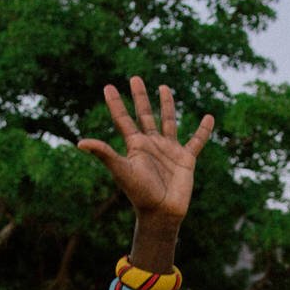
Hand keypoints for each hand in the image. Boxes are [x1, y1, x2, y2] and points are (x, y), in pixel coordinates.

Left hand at [77, 78, 210, 221]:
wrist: (161, 212)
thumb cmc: (140, 193)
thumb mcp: (121, 170)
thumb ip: (104, 153)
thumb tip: (80, 142)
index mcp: (135, 145)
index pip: (123, 119)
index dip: (115, 103)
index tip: (108, 86)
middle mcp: (151, 144)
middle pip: (145, 114)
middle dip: (140, 97)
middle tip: (134, 77)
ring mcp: (169, 149)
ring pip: (168, 121)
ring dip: (166, 104)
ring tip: (163, 87)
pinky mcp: (186, 158)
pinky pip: (197, 141)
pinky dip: (203, 130)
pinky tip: (209, 117)